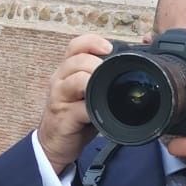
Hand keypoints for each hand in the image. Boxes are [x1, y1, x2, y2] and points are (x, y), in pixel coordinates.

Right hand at [37, 33, 113, 173]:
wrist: (56, 143)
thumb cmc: (75, 115)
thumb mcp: (87, 92)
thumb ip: (100, 79)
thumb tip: (129, 69)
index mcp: (68, 70)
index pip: (75, 46)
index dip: (91, 42)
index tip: (109, 47)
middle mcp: (60, 80)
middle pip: (76, 60)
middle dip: (96, 63)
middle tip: (110, 72)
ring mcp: (60, 98)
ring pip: (75, 80)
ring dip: (93, 81)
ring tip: (105, 89)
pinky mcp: (63, 117)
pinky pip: (77, 109)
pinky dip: (91, 109)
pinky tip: (99, 111)